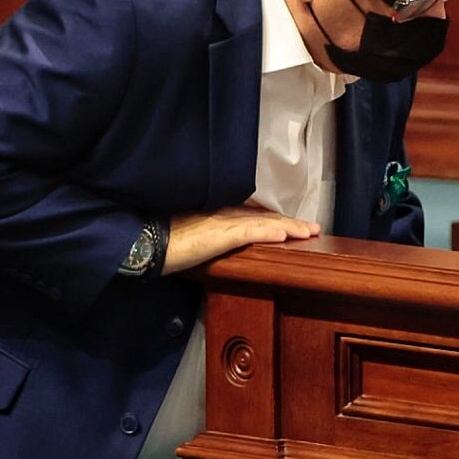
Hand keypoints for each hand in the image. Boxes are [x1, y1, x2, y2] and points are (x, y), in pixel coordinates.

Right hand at [163, 205, 320, 274]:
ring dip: (290, 227)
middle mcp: (225, 213)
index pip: (255, 216)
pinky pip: (252, 231)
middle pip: (265, 217)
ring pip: (265, 223)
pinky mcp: (221, 233)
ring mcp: (224, 222)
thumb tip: (220, 245)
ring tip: (311, 231)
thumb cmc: (163, 241)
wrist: (145, 242)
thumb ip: (212, 238)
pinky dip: (271, 232)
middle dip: (290, 223)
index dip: (276, 221)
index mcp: (218, 214)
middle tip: (313, 228)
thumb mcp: (194, 239)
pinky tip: (288, 235)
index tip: (294, 226)